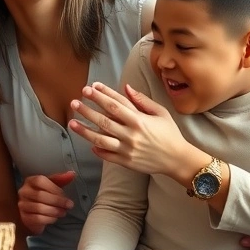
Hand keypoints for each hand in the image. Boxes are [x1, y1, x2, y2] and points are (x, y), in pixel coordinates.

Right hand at [16, 171, 74, 234]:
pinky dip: (49, 219)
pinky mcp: (24, 218)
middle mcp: (23, 192)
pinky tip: (55, 218)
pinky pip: (37, 218)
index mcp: (30, 181)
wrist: (32, 214)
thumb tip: (72, 174)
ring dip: (54, 211)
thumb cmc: (43, 197)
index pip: (40, 181)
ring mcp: (22, 205)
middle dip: (57, 201)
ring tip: (63, 212)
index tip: (65, 195)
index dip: (54, 188)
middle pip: (40, 195)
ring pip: (39, 208)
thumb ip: (61, 179)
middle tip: (69, 205)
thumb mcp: (51, 186)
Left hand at [68, 83, 195, 179]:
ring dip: (84, 130)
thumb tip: (126, 87)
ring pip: (100, 139)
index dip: (101, 95)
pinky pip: (107, 155)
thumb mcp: (160, 113)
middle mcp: (131, 134)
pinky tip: (88, 143)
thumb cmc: (169, 134)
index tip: (90, 88)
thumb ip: (142, 100)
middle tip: (74, 102)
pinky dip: (96, 149)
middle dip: (87, 110)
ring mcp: (127, 149)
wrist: (177, 160)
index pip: (115, 105)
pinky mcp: (126, 162)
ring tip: (71, 123)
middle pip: (103, 120)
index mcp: (139, 120)